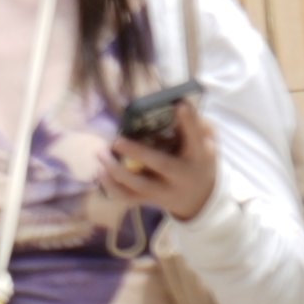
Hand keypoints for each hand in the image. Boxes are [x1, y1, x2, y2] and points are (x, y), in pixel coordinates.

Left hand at [105, 102, 221, 223]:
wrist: (198, 197)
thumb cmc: (195, 160)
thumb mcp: (204, 143)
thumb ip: (194, 125)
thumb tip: (177, 103)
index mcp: (198, 156)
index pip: (195, 137)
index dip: (189, 122)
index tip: (180, 104)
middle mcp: (182, 175)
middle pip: (162, 165)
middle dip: (138, 153)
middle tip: (117, 140)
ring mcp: (165, 191)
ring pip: (141, 185)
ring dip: (117, 171)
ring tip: (100, 153)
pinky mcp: (150, 200)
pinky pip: (129, 198)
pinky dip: (112, 187)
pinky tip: (100, 172)